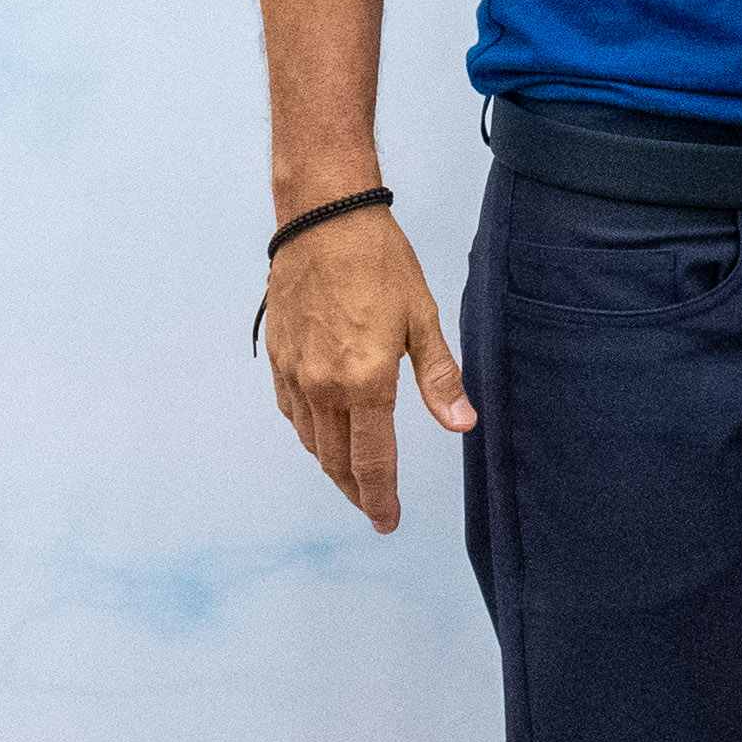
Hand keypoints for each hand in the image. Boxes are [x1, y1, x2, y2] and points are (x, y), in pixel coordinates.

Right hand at [263, 209, 472, 532]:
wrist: (323, 221)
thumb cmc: (380, 263)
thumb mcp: (422, 317)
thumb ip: (439, 378)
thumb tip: (463, 424)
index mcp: (365, 381)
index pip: (373, 461)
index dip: (381, 497)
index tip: (389, 520)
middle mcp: (323, 387)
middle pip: (337, 461)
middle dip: (358, 491)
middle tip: (375, 508)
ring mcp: (295, 375)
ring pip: (312, 442)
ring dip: (333, 467)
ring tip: (354, 478)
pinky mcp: (278, 360)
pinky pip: (293, 414)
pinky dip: (311, 435)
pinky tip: (325, 434)